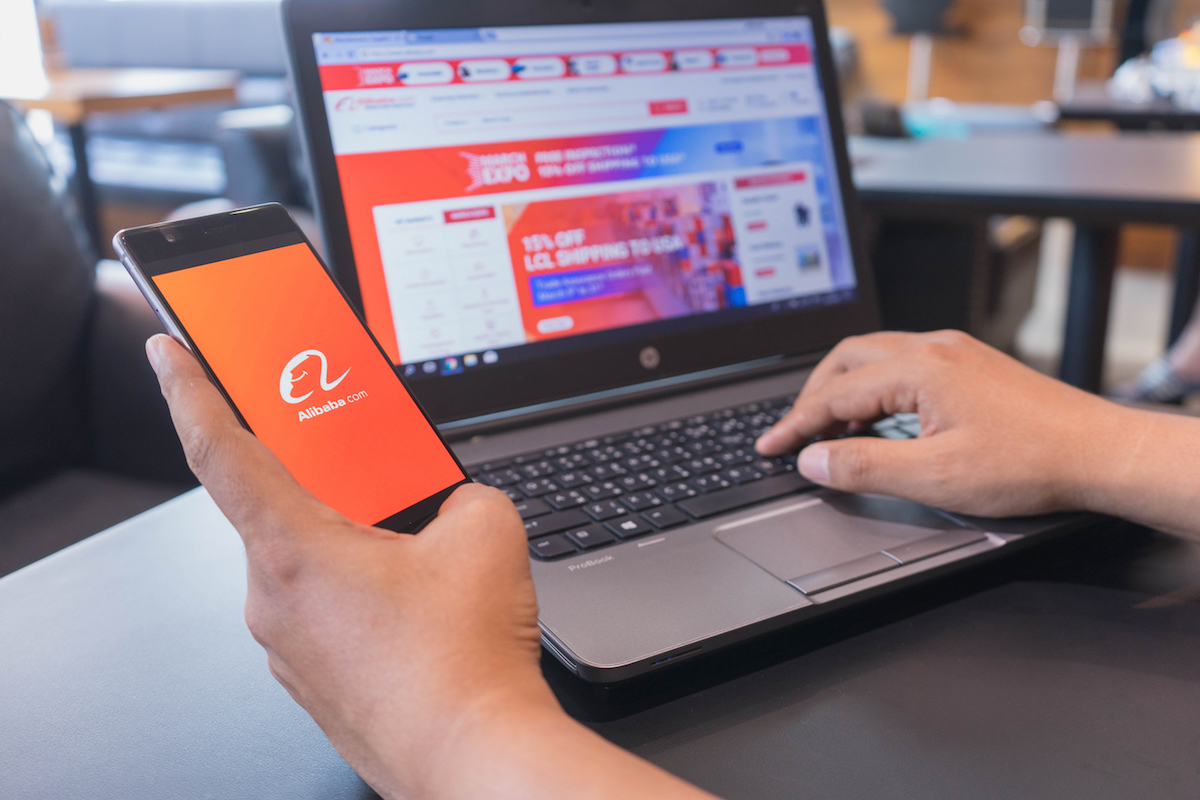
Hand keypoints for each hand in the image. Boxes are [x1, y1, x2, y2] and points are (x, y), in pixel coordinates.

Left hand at [146, 334, 713, 799]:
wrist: (472, 757)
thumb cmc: (461, 665)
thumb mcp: (485, 531)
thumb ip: (461, 490)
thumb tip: (458, 498)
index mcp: (296, 550)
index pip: (220, 448)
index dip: (190, 388)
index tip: (167, 352)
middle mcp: (274, 600)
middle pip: (280, 506)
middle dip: (330, 480)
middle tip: (373, 465)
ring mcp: (288, 647)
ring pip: (308, 562)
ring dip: (353, 541)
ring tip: (419, 551)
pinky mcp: (314, 678)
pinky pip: (324, 610)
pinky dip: (360, 590)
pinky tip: (416, 604)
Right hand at [755, 330, 1125, 517]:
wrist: (1101, 454)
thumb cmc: (1033, 463)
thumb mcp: (935, 478)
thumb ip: (865, 466)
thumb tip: (814, 459)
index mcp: (920, 369)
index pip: (834, 394)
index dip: (795, 424)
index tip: (771, 446)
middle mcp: (936, 349)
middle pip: (847, 359)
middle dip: (811, 396)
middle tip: (793, 433)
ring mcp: (956, 353)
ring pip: (875, 357)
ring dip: (842, 389)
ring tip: (828, 428)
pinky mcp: (972, 366)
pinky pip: (903, 364)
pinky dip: (873, 388)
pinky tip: (877, 418)